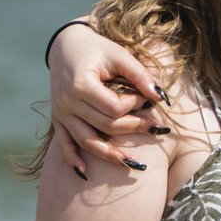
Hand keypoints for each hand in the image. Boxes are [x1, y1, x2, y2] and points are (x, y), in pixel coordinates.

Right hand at [48, 22, 167, 173]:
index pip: (114, 108)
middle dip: (132, 129)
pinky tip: (85, 174)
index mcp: (81, 84)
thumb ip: (140, 75)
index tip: (146, 100)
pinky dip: (73, 159)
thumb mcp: (120, 55)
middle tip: (154, 128)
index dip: (135, 107)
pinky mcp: (58, 119)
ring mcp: (61, 113)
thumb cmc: (97, 49)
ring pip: (86, 141)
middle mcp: (67, 102)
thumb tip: (162, 98)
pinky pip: (64, 144)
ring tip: (134, 165)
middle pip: (104, 126)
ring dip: (109, 155)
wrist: (66, 46)